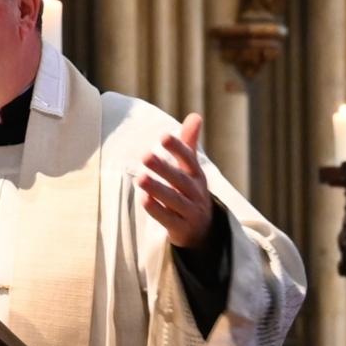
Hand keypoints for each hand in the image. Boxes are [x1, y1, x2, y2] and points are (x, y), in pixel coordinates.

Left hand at [135, 113, 213, 248]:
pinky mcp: (181, 228)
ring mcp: (189, 211)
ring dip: (158, 189)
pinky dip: (156, 210)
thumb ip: (189, 143)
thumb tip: (195, 115)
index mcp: (197, 175)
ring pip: (174, 199)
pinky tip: (143, 199)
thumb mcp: (192, 169)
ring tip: (141, 178)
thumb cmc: (191, 191)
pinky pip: (168, 219)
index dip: (178, 148)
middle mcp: (195, 192)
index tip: (164, 136)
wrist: (204, 229)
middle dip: (164, 168)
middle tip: (146, 155)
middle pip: (180, 179)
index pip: (189, 159)